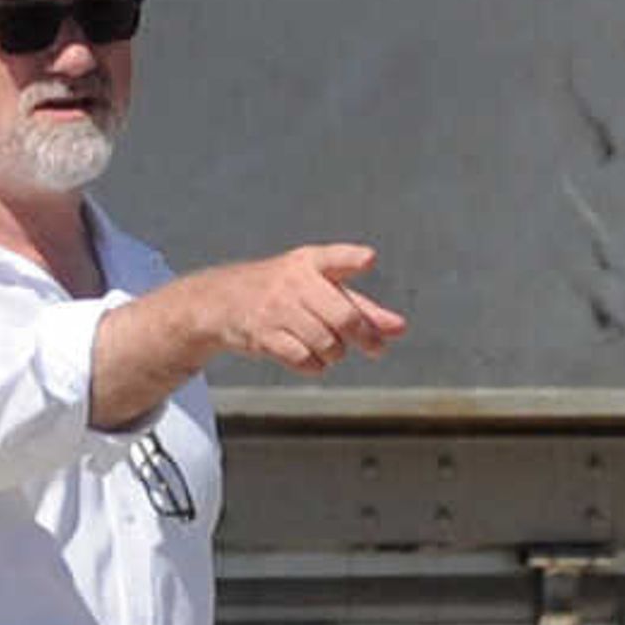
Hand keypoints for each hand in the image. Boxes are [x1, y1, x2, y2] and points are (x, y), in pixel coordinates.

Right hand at [178, 244, 405, 374]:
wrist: (224, 301)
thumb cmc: (286, 293)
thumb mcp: (320, 288)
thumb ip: (361, 307)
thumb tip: (400, 329)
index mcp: (310, 263)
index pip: (334, 258)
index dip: (352, 258)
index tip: (369, 259)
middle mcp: (294, 283)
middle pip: (343, 317)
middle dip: (365, 337)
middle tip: (376, 349)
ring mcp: (276, 309)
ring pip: (326, 343)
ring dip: (335, 353)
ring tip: (330, 348)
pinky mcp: (263, 335)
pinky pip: (303, 359)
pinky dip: (315, 365)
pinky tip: (311, 358)